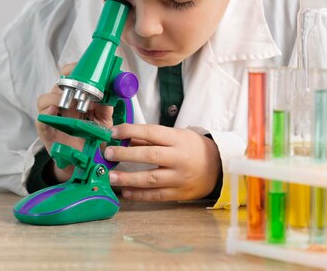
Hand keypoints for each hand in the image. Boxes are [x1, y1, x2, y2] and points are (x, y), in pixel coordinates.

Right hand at [36, 62, 112, 181]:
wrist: (82, 163)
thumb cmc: (92, 139)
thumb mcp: (104, 122)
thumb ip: (106, 107)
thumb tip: (110, 91)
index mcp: (77, 99)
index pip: (72, 77)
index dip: (75, 69)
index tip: (83, 67)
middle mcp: (63, 104)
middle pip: (59, 85)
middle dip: (67, 81)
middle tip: (78, 85)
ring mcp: (53, 117)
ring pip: (46, 98)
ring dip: (56, 96)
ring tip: (68, 101)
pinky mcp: (46, 131)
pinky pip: (41, 119)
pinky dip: (46, 112)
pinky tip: (54, 110)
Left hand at [104, 124, 221, 201]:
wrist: (219, 167)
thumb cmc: (194, 148)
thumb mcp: (177, 136)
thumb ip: (151, 138)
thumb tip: (125, 138)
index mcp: (178, 139)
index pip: (151, 132)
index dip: (131, 131)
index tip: (113, 132)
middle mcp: (179, 158)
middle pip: (149, 155)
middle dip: (125, 155)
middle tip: (107, 154)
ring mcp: (179, 177)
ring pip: (151, 179)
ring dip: (128, 179)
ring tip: (111, 177)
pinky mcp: (179, 193)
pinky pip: (156, 195)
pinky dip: (140, 195)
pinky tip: (126, 192)